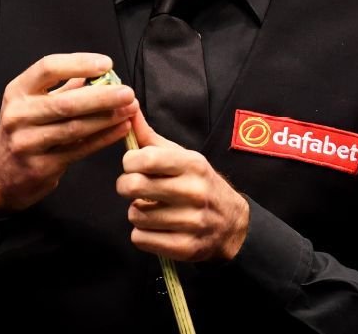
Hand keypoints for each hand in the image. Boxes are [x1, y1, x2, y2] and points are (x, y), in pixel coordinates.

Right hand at [0, 53, 136, 214]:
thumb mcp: (31, 103)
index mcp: (17, 91)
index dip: (79, 63)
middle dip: (102, 96)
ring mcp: (27, 143)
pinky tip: (121, 129)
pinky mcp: (41, 166)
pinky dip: (103, 138)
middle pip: (65, 102)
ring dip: (107, 118)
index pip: (48, 68)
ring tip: (130, 109)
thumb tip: (100, 74)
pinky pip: (79, 150)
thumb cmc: (23, 131)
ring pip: (74, 127)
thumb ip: (63, 88)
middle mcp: (18, 115)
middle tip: (128, 92)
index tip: (106, 64)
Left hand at [116, 113, 249, 261]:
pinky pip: (141, 239)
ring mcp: (191, 222)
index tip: (133, 165)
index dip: (129, 162)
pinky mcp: (185, 247)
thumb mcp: (182, 157)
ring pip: (135, 215)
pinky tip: (156, 227)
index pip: (145, 158)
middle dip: (125, 186)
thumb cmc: (199, 184)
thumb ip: (150, 137)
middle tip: (133, 188)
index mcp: (192, 164)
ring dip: (136, 212)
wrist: (232, 224)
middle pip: (133, 186)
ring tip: (151, 208)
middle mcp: (194, 192)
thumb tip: (128, 110)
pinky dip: (142, 233)